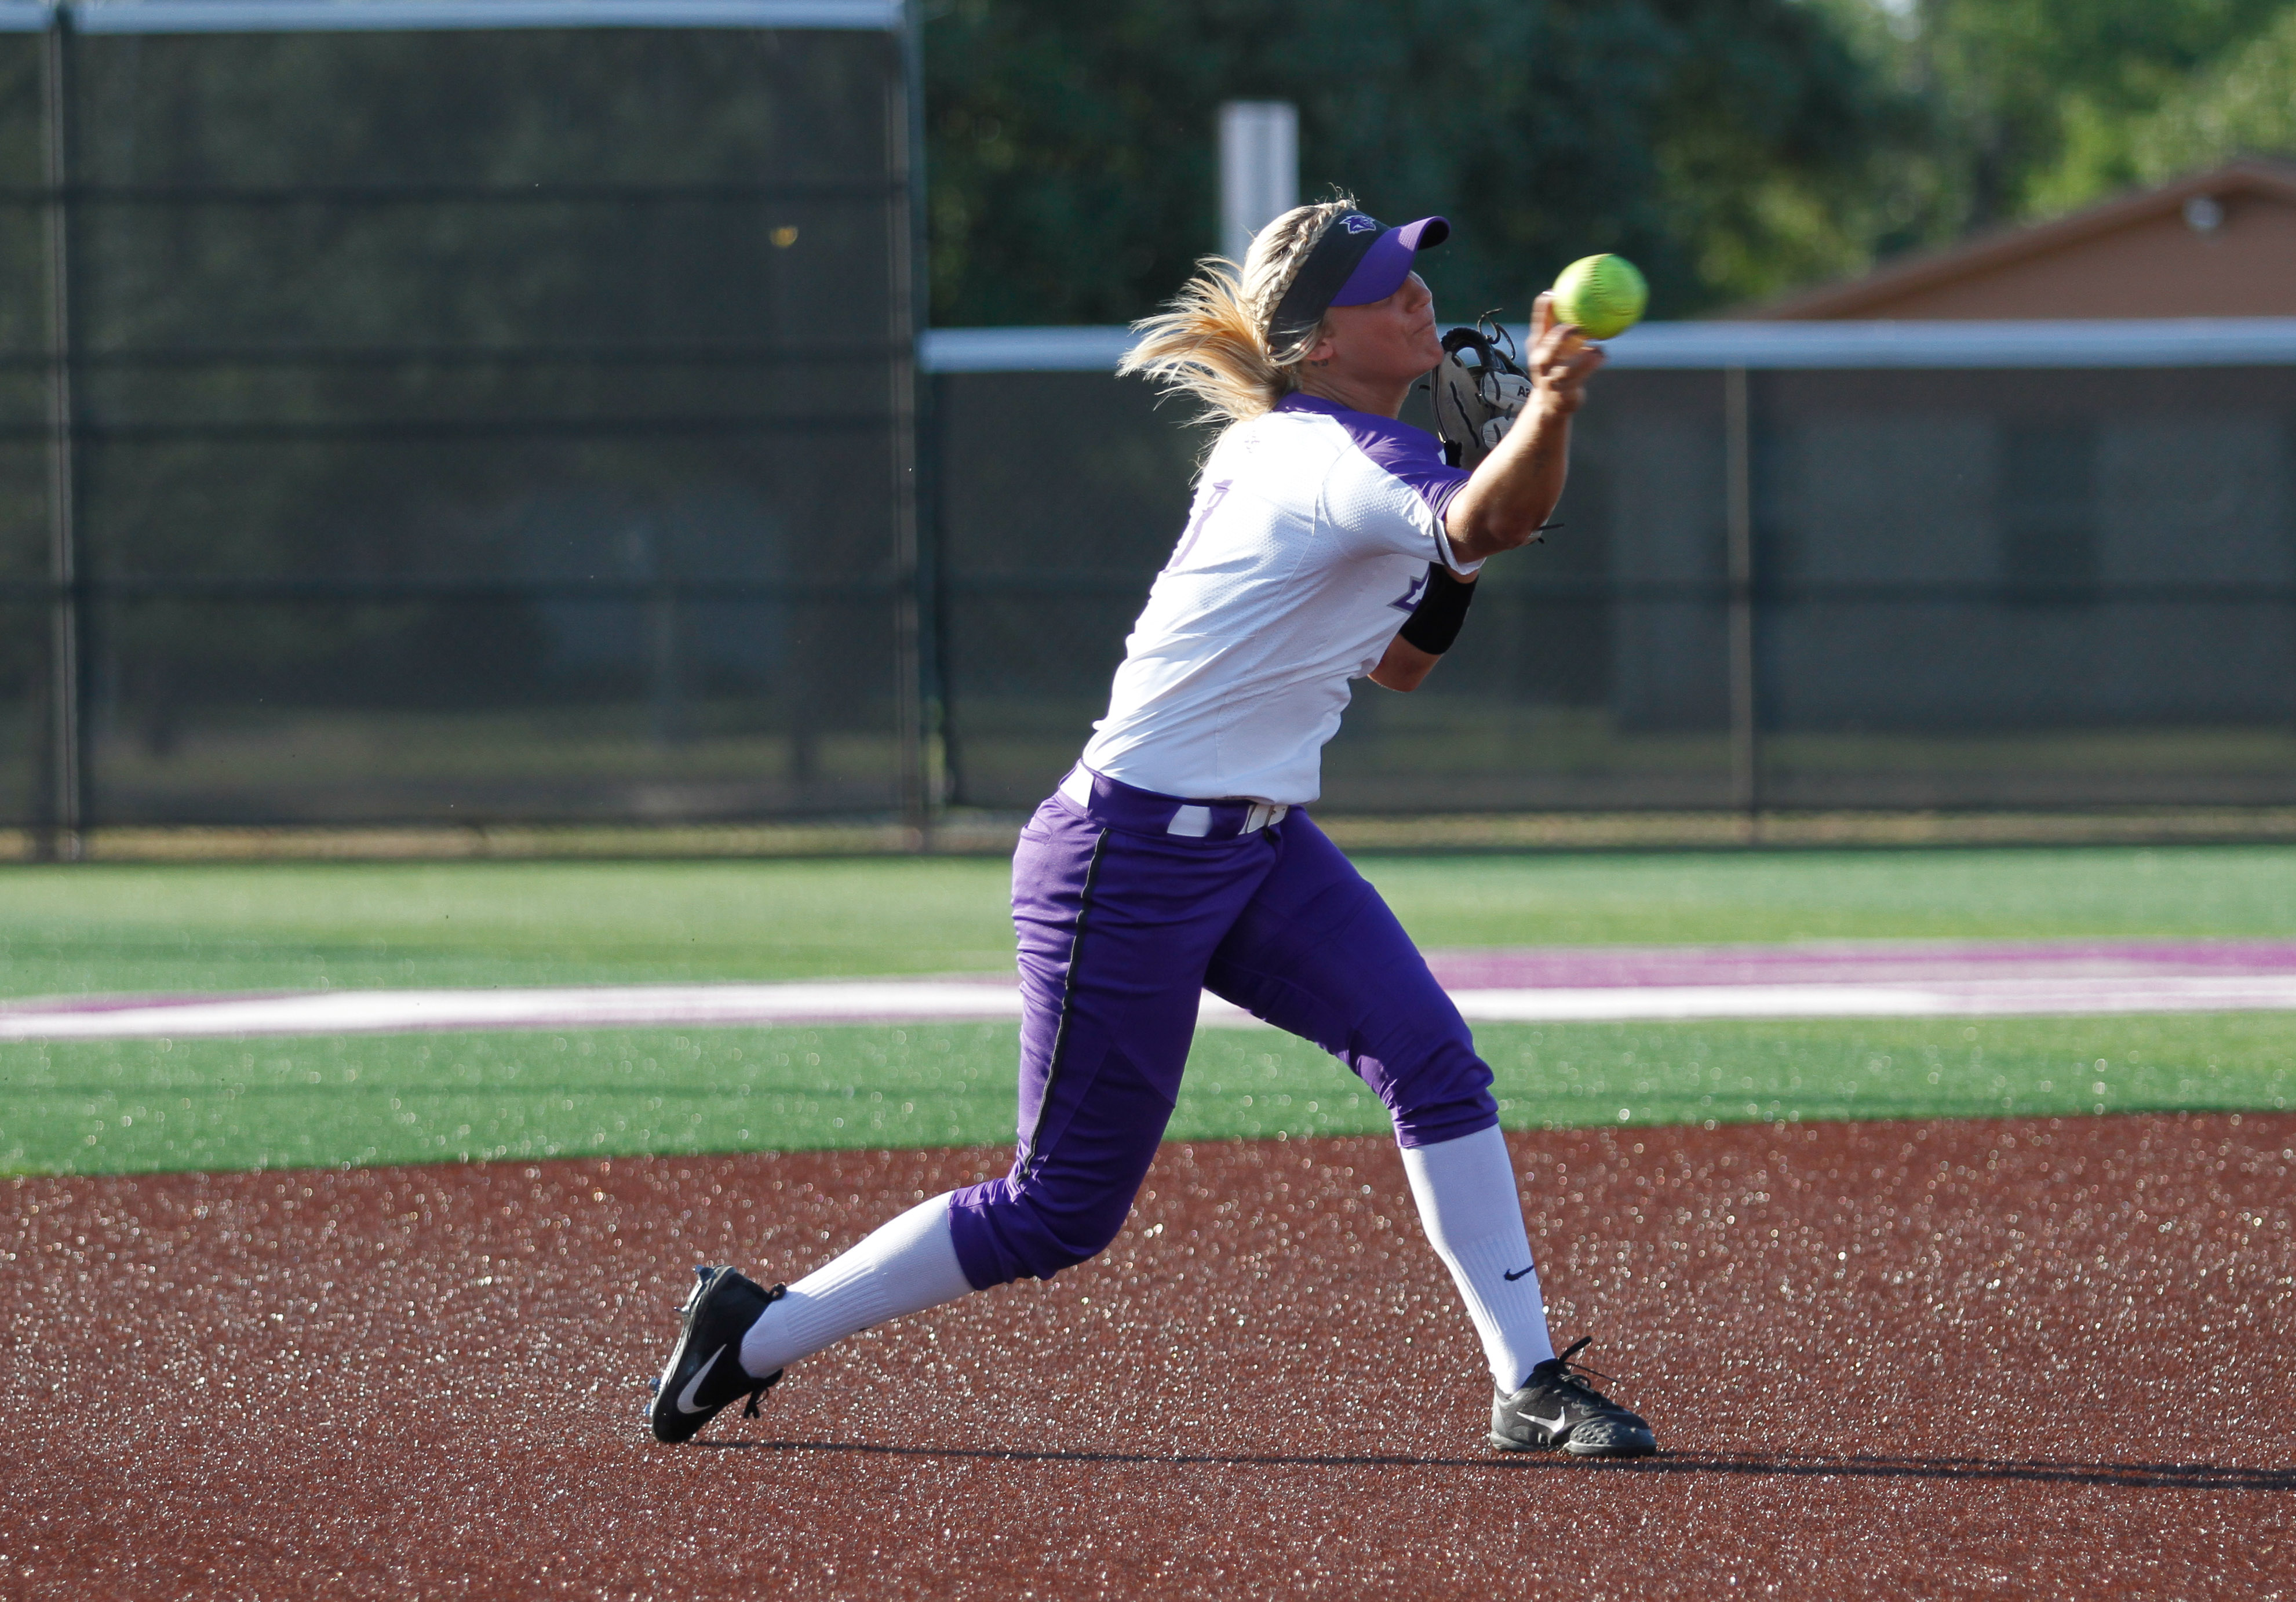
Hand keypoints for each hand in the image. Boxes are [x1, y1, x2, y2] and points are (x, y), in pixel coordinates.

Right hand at [1527, 291, 1605, 416]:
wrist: (1550, 403)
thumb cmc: (1556, 366)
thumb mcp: (1555, 344)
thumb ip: (1563, 323)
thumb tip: (1575, 296)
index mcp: (1537, 348)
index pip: (1538, 327)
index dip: (1542, 311)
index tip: (1551, 294)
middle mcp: (1541, 365)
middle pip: (1547, 352)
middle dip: (1560, 339)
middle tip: (1576, 328)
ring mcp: (1550, 382)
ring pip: (1565, 371)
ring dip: (1583, 360)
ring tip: (1597, 350)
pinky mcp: (1563, 395)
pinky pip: (1580, 379)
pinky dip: (1592, 366)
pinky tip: (1602, 355)